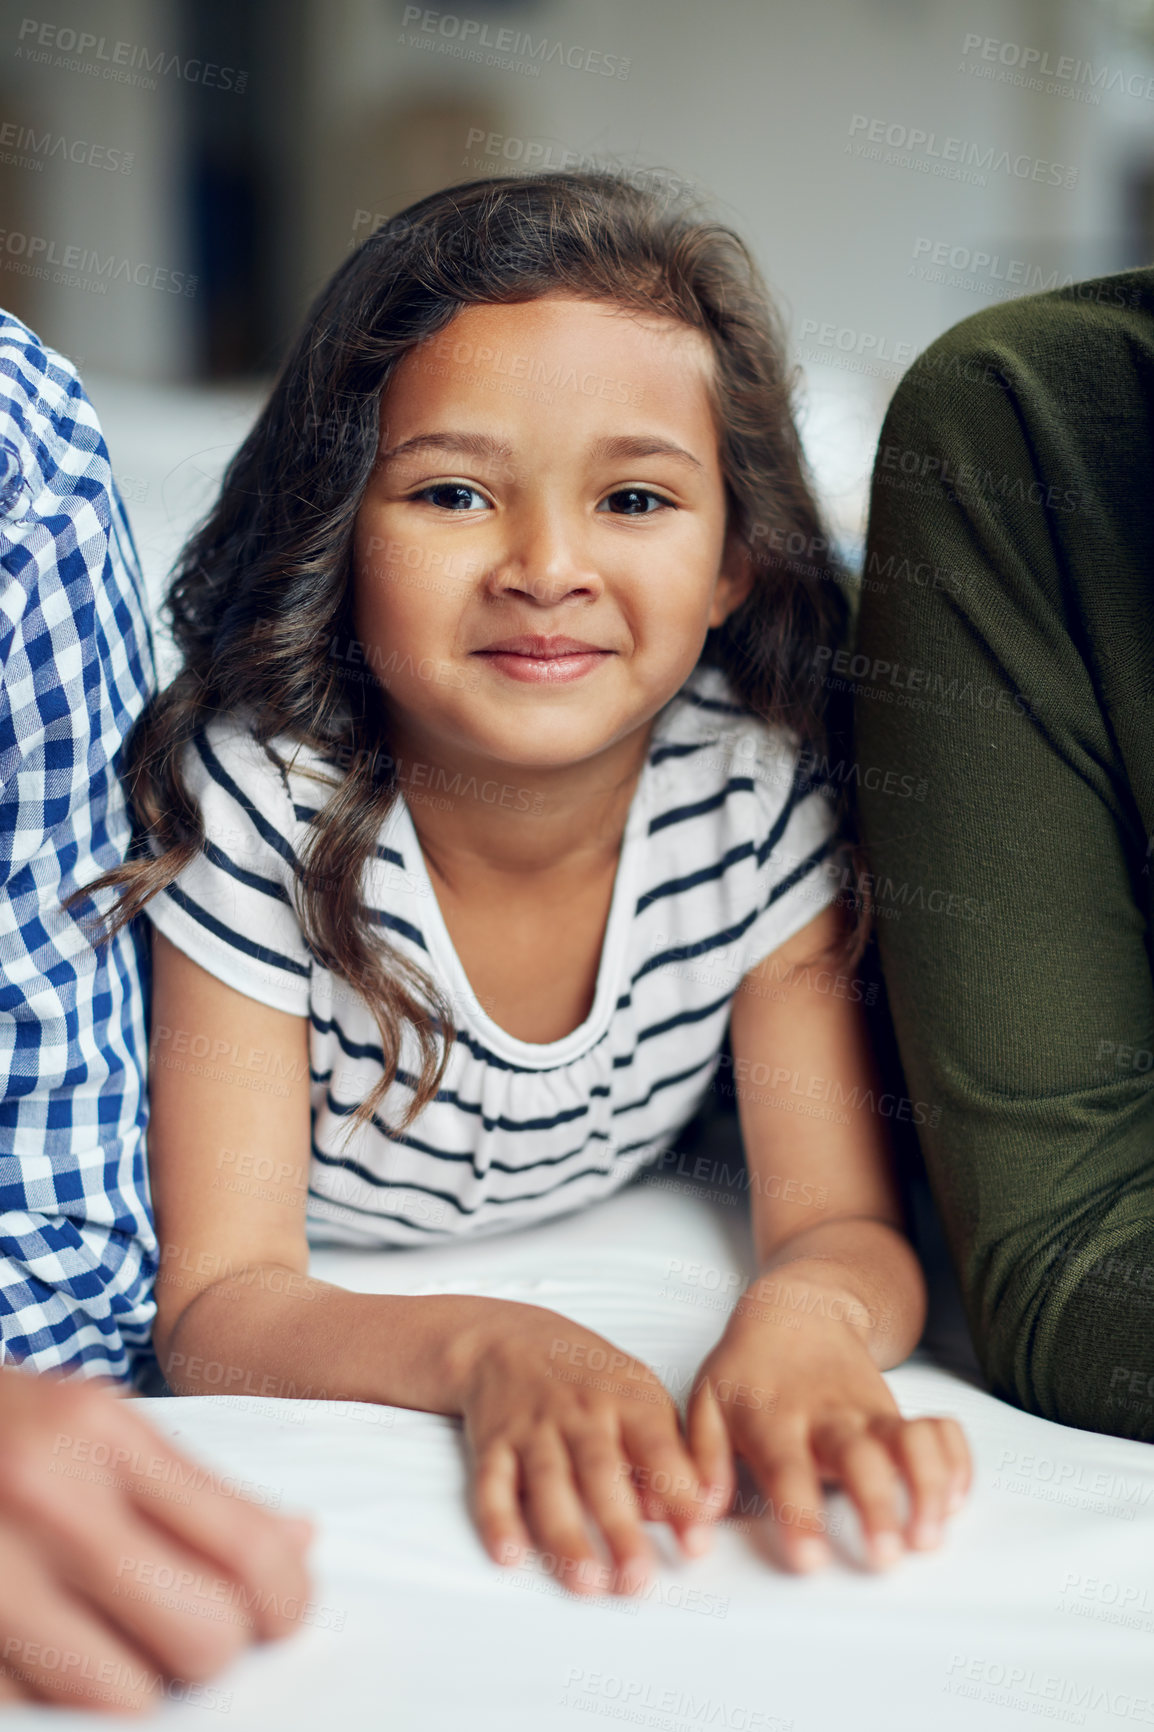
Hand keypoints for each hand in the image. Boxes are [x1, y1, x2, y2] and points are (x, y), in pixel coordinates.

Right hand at [0, 1365, 313, 1712]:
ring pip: (123, 1698)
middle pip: (199, 1634)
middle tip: (195, 1634)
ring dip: (137, 1689)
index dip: (285, 1601)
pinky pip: (39, 1710)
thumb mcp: (94, 1421)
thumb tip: (299, 1547)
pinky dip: (62, 1703)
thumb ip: (194, 1488)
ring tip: (120, 1649)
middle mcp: (47, 1500)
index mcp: (99, 1433)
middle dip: (214, 1651)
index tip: (279, 1614)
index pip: (245, 1544)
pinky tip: (56, 1656)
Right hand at [454, 1304, 717, 1596]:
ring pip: (548, 1484)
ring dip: (566, 1535)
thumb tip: (684, 1512)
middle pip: (600, 1473)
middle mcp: (579, 1414)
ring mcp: (533, 1429)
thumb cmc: (587, 1377)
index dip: (679, 1495)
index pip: (658, 1448)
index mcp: (626, 1399)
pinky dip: (496, 1519)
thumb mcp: (639, 1393)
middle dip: (619, 1529)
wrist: (507, 1339)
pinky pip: (491, 1483)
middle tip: (637, 1581)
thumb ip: (667, 1449)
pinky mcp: (493, 1444)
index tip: (696, 1544)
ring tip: (585, 1583)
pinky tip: (509, 1554)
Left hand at [686, 1286, 971, 1571]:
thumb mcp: (705, 1403)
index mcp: (772, 1420)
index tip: (811, 1562)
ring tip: (929, 1537)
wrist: (796, 1309)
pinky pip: (941, 1431)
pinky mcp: (899, 1413)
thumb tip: (696, 1518)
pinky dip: (957, 1463)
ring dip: (928, 1486)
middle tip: (887, 1556)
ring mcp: (869, 1413)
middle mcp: (826, 1417)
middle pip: (860, 1456)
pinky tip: (955, 1502)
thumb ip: (701, 1461)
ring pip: (911, 1441)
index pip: (785, 1467)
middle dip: (878, 1506)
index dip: (799, 1513)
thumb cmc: (746, 1370)